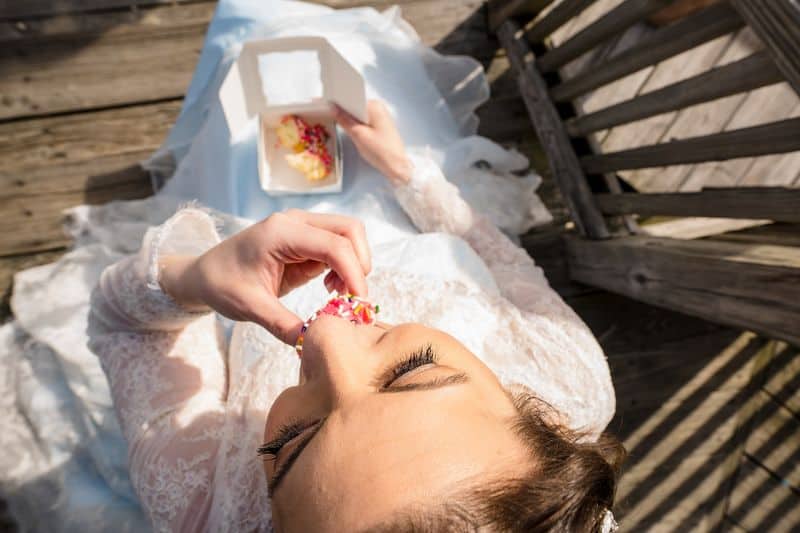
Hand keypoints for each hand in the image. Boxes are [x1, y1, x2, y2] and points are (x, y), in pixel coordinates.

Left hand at [159, 210, 370, 344]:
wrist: (203, 274)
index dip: (354, 273)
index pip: (334, 245)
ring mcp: (302, 228)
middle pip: (350, 230)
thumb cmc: (222, 284)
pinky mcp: (306, 240)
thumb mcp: (250, 307)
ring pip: (349, 236)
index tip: (358, 304)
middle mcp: (296, 222)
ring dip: (353, 265)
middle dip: (359, 264)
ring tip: (337, 295)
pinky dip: (344, 268)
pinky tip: (329, 289)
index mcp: (281, 232)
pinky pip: (338, 248)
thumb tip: (313, 343)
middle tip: (351, 299)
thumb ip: (283, 324)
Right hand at [334, 100, 411, 184]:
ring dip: (348, 118)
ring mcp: (379, 117)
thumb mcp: (358, 135)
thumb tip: (333, 109)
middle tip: (328, 114)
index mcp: (374, 106)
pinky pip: (363, 120)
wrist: (397, 166)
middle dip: (343, 110)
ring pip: (358, 114)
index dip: (338, 101)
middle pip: (355, 105)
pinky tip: (348, 129)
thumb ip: (344, 120)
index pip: (352, 98)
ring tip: (336, 121)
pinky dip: (355, 124)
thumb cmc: (381, 151)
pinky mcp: (379, 125)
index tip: (324, 104)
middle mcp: (378, 108)